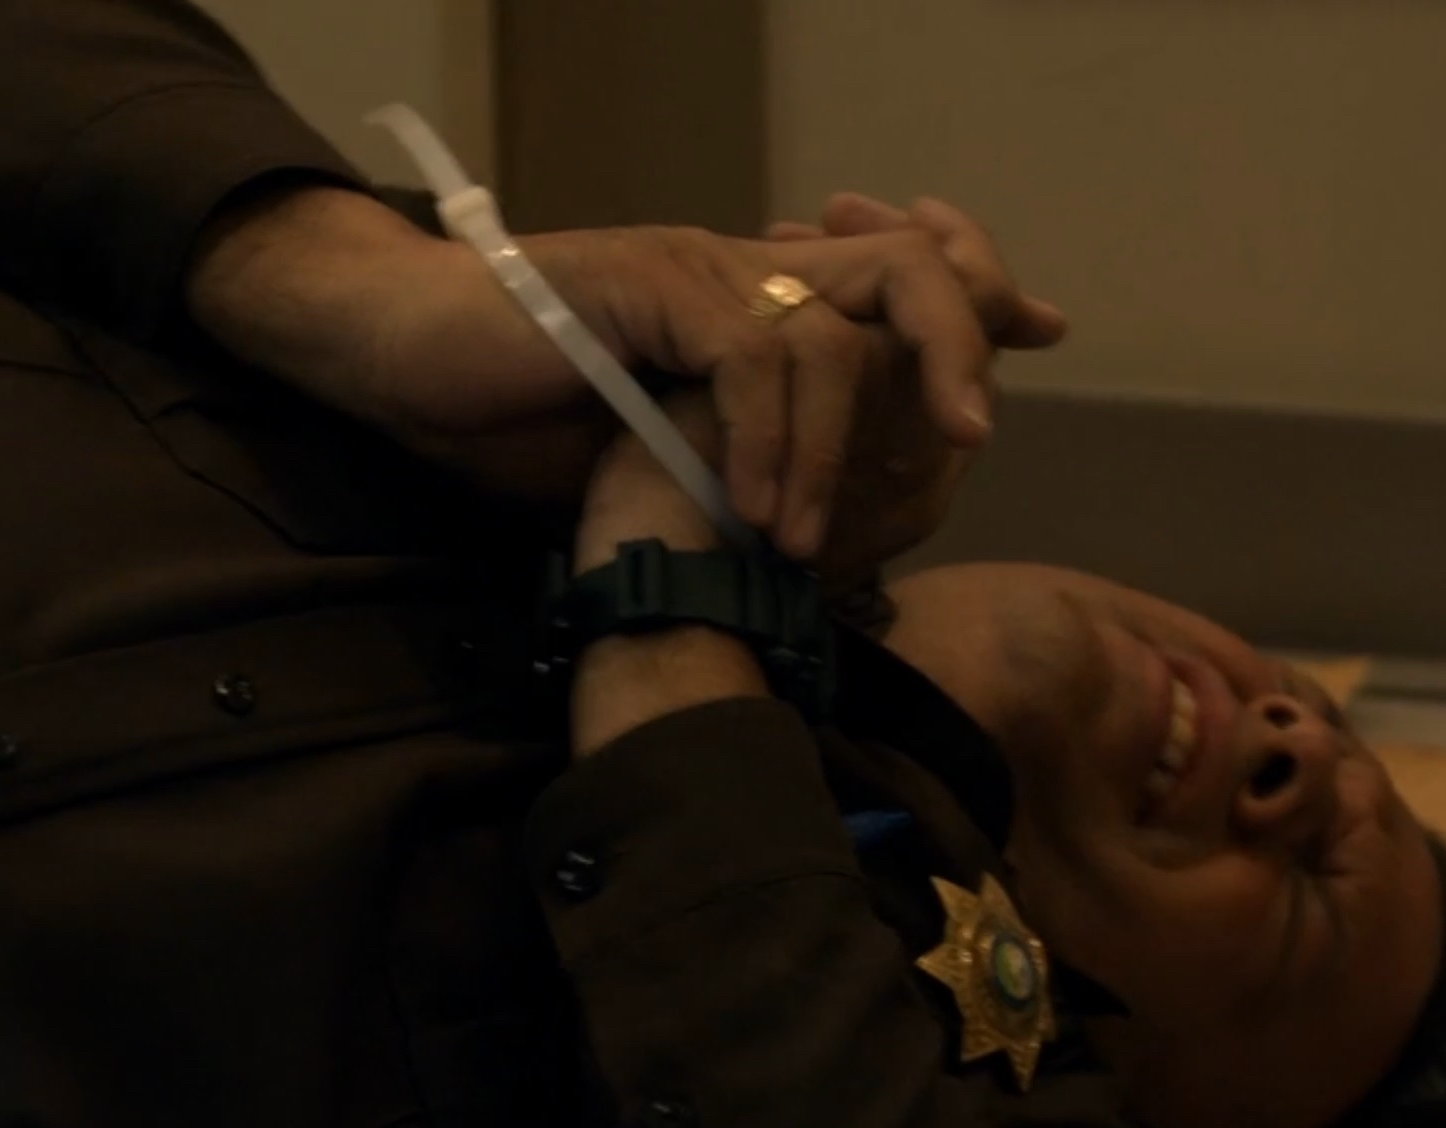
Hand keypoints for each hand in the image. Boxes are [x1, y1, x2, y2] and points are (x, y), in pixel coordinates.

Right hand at [186, 184, 1064, 560]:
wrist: (406, 361)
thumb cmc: (526, 415)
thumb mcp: (671, 456)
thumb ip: (765, 464)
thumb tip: (842, 527)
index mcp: (761, 298)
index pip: (903, 274)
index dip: (976, 296)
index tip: (1039, 328)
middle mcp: (745, 269)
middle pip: (905, 273)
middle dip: (956, 344)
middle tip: (968, 437)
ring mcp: (700, 271)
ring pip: (832, 329)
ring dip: (832, 449)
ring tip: (800, 541)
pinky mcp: (653, 288)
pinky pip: (754, 356)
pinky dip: (767, 439)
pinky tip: (752, 510)